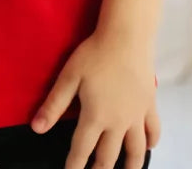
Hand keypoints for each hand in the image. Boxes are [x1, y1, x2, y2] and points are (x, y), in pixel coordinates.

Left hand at [31, 31, 158, 168]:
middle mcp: (118, 122)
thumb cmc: (95, 54)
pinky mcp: (150, 104)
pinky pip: (154, 130)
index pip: (81, 151)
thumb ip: (54, 105)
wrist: (127, 36)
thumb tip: (37, 129)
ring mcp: (137, 115)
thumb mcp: (69, 77)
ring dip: (129, 165)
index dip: (74, 167)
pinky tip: (147, 146)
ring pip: (135, 150)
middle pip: (108, 157)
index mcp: (95, 117)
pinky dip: (151, 142)